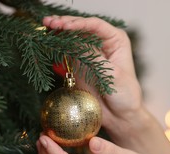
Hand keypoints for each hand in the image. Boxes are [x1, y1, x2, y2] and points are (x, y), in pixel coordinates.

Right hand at [43, 16, 145, 140]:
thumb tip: (74, 41)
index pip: (95, 26)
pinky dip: (56, 45)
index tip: (63, 25)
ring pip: (71, 36)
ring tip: (45, 26)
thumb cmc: (125, 95)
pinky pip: (65, 50)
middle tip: (48, 22)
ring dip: (57, 31)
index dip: (78, 23)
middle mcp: (102, 42)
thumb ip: (93, 57)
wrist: (120, 116)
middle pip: (81, 27)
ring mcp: (89, 52)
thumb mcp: (111, 75)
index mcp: (116, 40)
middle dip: (64, 23)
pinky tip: (46, 40)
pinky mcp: (78, 63)